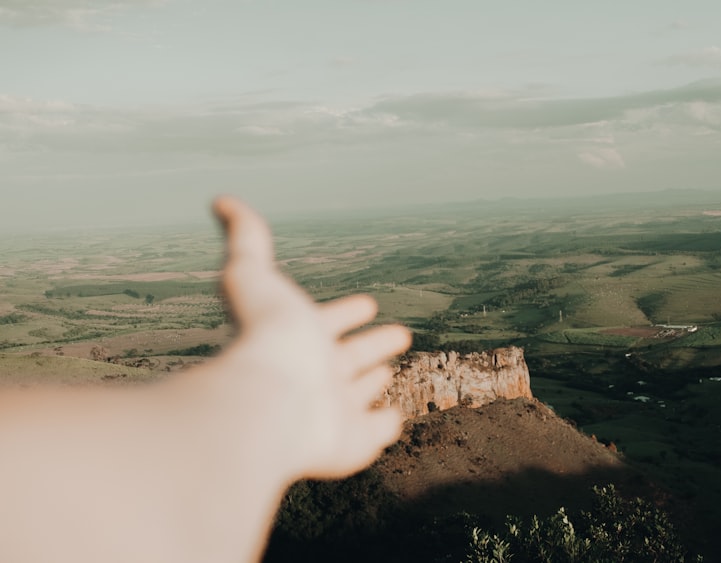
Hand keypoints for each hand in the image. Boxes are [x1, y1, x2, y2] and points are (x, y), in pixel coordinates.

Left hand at [212, 196, 408, 480]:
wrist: (269, 404)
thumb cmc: (265, 338)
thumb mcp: (252, 275)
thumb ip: (246, 240)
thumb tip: (221, 199)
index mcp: (297, 338)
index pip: (328, 322)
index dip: (346, 313)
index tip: (367, 305)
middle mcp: (313, 375)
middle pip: (348, 358)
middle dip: (371, 345)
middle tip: (398, 333)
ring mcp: (331, 411)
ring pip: (357, 394)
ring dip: (373, 381)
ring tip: (388, 370)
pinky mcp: (351, 441)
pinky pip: (374, 432)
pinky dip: (384, 424)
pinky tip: (394, 417)